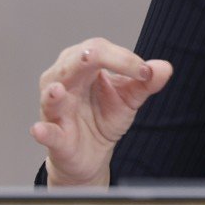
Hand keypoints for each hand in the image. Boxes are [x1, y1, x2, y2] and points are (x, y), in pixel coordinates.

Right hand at [29, 37, 172, 186]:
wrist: (94, 153)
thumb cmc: (105, 116)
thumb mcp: (130, 98)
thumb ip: (146, 82)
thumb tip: (164, 68)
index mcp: (83, 66)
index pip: (98, 50)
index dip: (123, 58)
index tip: (145, 72)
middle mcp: (63, 81)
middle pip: (72, 62)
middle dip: (88, 59)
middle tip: (100, 59)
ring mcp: (55, 109)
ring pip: (50, 95)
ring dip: (53, 94)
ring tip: (57, 90)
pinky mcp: (54, 136)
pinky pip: (47, 132)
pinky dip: (44, 132)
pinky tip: (40, 130)